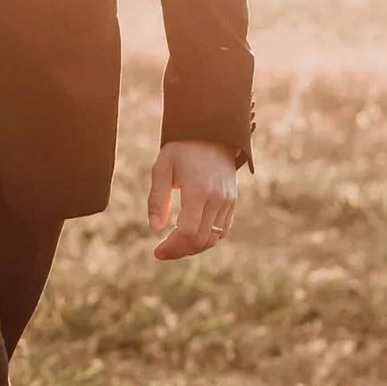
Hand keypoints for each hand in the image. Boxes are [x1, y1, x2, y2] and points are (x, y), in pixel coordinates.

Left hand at [148, 139, 239, 260]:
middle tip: (161, 252)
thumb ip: (157, 198)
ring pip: (213, 239)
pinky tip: (190, 237)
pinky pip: (222, 231)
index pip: (187, 232)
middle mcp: (217, 199)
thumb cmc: (182, 148)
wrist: (213, 133)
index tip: (156, 252)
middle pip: (200, 240)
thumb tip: (154, 229)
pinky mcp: (232, 202)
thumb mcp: (162, 167)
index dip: (172, 247)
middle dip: (180, 251)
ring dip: (193, 248)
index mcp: (198, 191)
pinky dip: (206, 239)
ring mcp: (228, 202)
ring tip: (174, 246)